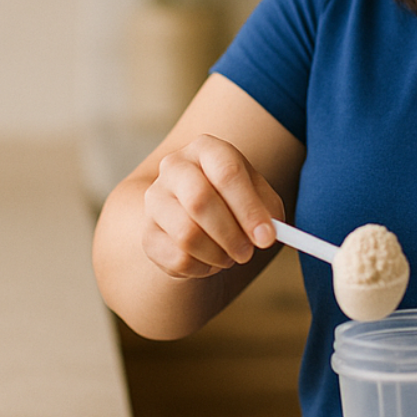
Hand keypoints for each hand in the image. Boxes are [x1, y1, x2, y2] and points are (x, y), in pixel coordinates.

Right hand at [139, 132, 283, 278]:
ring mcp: (155, 199)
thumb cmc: (233, 200)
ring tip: (229, 255)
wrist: (196, 213)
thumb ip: (268, 212)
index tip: (268, 238)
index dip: (249, 209)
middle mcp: (174, 166)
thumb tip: (266, 235)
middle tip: (247, 253)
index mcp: (206, 148)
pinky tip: (208, 259)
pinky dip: (202, 268)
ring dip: (217, 254)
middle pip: (199, 200)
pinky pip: (177, 259)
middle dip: (230, 234)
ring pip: (187, 235)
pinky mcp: (148, 234)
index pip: (227, 172)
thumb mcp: (258, 197)